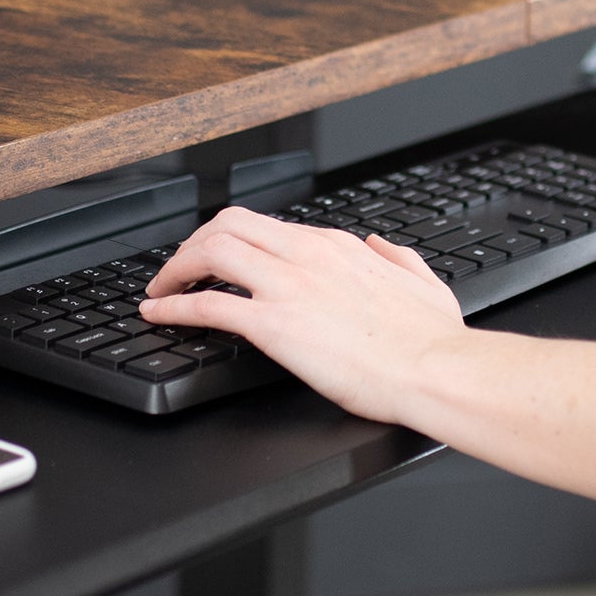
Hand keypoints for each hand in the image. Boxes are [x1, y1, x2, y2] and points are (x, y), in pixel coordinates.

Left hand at [139, 206, 465, 424]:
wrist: (437, 371)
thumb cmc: (433, 340)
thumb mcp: (424, 281)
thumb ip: (396, 257)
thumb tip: (379, 245)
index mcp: (337, 246)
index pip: (268, 226)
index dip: (233, 239)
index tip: (219, 257)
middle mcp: (306, 255)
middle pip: (228, 224)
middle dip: (193, 243)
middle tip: (178, 267)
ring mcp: (288, 287)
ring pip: (210, 250)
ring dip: (176, 267)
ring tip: (161, 287)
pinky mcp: (274, 325)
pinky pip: (207, 304)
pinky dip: (173, 305)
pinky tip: (159, 313)